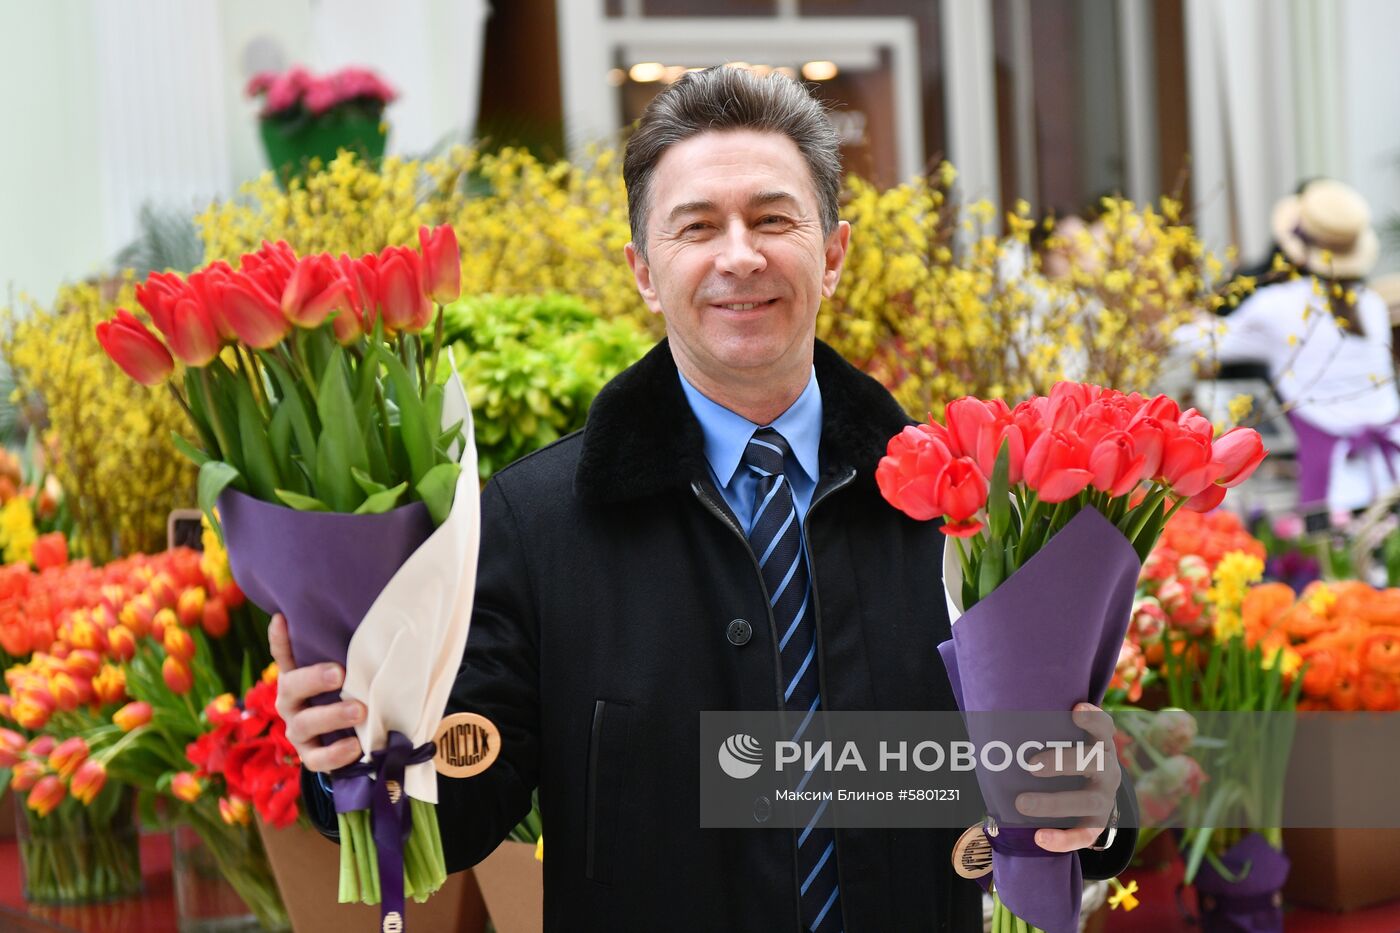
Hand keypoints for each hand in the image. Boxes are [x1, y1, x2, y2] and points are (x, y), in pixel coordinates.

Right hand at [269, 612, 364, 772]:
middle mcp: (292, 702)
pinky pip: (317, 759)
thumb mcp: (349, 674)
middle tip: (339, 674)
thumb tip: (374, 621)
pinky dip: (335, 754)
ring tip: (359, 711)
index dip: (280, 638)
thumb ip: (349, 654)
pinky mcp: (310, 756)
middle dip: (314, 679)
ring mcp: (298, 730)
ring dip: (332, 716)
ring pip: (305, 723)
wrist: (353, 741)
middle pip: (291, 687)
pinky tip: (356, 746)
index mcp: (298, 677)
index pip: (284, 654)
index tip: (282, 619)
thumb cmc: (351, 694)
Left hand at [1013, 702, 1121, 852]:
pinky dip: (1063, 839)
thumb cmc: (1066, 757)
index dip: (1094, 718)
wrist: (1091, 793)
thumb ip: (1042, 730)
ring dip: (1053, 802)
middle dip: (1063, 762)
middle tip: (1031, 764)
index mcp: (1099, 744)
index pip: (1104, 727)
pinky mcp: (1098, 823)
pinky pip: (1085, 835)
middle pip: (1094, 762)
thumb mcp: (1064, 742)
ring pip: (1087, 801)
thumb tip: (989, 718)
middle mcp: (1107, 769)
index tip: (1075, 709)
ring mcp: (1105, 798)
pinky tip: (1040, 838)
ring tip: (1022, 803)